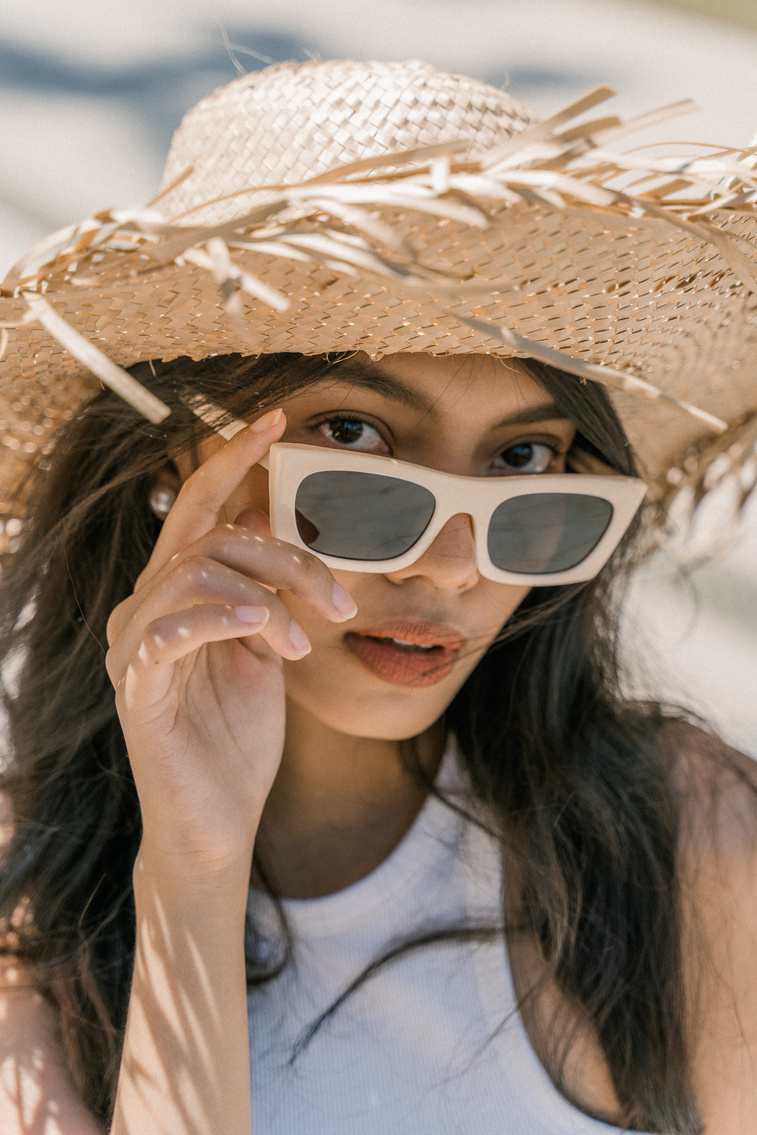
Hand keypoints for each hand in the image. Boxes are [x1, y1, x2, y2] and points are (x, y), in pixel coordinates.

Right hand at [105, 409, 356, 881]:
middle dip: (285, 557)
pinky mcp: (136, 690)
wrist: (217, 822)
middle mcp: (145, 611)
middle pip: (211, 540)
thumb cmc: (239, 737)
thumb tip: (272, 525)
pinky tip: (259, 631)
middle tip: (336, 599)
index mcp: (178, 597)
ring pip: (193, 574)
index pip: (198, 509)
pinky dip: (216, 620)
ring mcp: (134, 649)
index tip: (277, 419)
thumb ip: (263, 591)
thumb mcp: (264, 650)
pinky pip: (165, 633)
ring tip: (299, 642)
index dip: (233, 459)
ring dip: (263, 597)